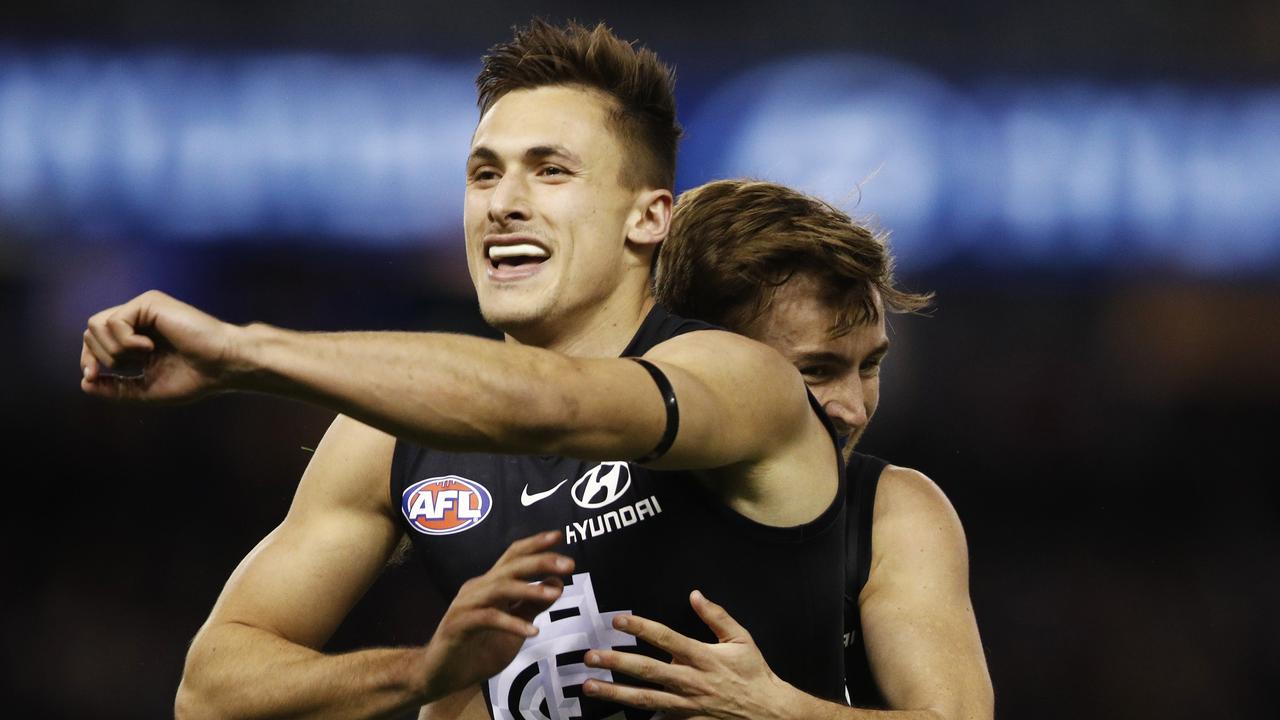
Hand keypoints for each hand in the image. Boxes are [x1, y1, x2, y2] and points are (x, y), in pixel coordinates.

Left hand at [80, 290, 242, 401]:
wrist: (222, 366)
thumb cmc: (194, 378)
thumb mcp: (146, 390)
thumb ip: (115, 388)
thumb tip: (84, 383)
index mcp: (136, 338)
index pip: (94, 340)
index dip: (87, 358)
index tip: (92, 376)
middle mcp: (138, 320)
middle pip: (90, 331)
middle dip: (101, 356)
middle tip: (132, 366)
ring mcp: (143, 309)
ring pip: (96, 324)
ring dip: (113, 349)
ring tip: (143, 356)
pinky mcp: (150, 302)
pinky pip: (115, 321)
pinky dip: (126, 342)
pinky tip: (149, 347)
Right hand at [416, 530, 574, 703]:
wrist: (441, 675)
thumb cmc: (478, 649)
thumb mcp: (515, 626)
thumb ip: (532, 605)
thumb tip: (557, 583)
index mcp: (490, 584)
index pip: (513, 557)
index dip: (535, 545)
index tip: (559, 536)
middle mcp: (477, 588)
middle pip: (510, 567)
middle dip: (540, 562)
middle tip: (568, 565)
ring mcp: (466, 605)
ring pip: (499, 588)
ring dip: (529, 589)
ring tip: (555, 595)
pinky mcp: (458, 626)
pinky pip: (488, 619)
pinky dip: (512, 624)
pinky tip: (532, 632)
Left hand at [581, 590, 795, 719]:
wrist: (768, 712)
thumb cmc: (753, 673)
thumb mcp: (741, 638)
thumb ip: (716, 615)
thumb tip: (695, 594)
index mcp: (704, 656)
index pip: (666, 638)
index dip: (641, 628)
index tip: (619, 621)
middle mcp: (691, 681)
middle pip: (647, 671)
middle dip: (616, 663)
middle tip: (590, 657)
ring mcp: (687, 705)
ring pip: (645, 698)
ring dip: (614, 692)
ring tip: (589, 686)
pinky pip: (658, 719)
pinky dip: (637, 717)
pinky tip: (612, 715)